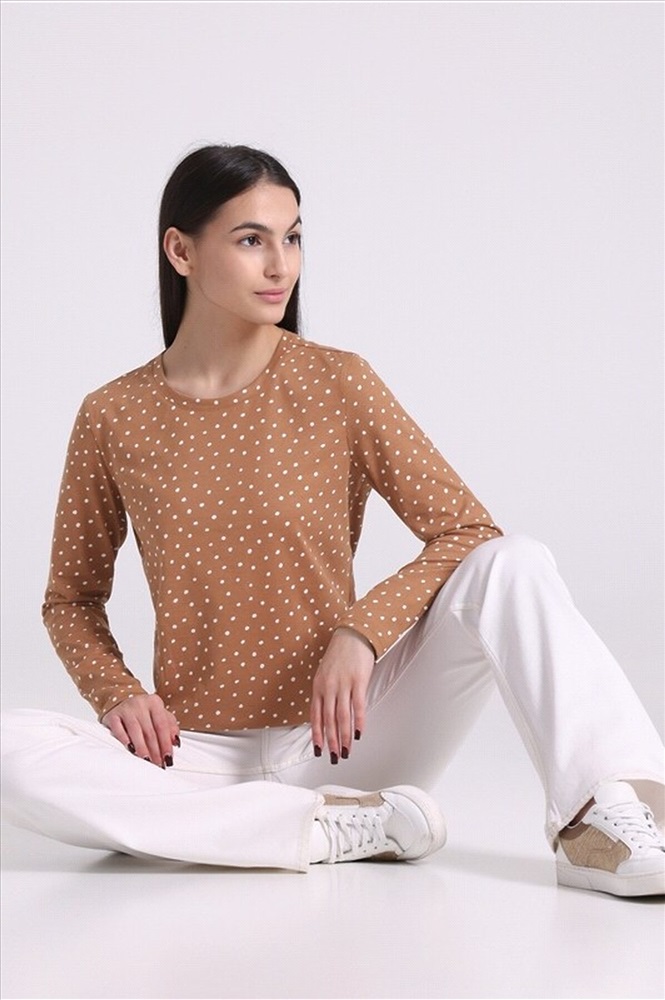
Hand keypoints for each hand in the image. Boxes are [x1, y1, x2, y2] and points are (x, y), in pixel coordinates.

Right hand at [101, 693, 179, 767]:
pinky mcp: (112, 716)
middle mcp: (140, 703)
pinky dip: (124, 740)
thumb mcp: (160, 714)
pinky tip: (130, 749)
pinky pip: (118, 729)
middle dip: (155, 750)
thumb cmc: (144, 711)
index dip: (166, 743)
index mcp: (154, 702)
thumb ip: (170, 727)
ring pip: (135, 731)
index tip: (168, 757)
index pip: (162, 725)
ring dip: (142, 748)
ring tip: (147, 761)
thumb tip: (175, 742)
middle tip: (158, 764)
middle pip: (149, 730)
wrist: (121, 700)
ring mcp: (126, 709)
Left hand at [310, 627, 375, 762]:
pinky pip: (358, 706)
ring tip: (345, 751)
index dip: (317, 735)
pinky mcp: (358, 681)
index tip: (319, 750)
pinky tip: (358, 734)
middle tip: (334, 757)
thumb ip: (324, 692)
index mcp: (318, 687)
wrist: (352, 635)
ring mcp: (343, 684)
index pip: (315, 716)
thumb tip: (326, 713)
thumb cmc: (339, 655)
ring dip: (344, 737)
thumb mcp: (325, 673)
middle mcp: (328, 687)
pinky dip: (358, 722)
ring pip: (342, 717)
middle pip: (329, 720)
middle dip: (331, 741)